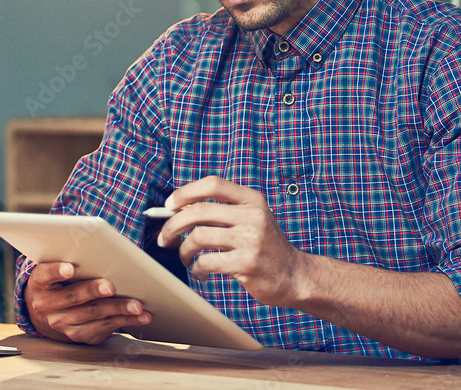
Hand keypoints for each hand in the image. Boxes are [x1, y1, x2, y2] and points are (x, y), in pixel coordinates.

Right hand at [24, 261, 150, 344]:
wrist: (43, 313)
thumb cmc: (55, 281)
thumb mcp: (52, 269)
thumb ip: (67, 259)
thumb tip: (99, 250)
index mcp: (39, 283)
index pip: (45, 275)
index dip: (56, 271)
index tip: (70, 268)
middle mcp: (46, 307)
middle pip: (73, 298)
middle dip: (94, 291)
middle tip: (111, 287)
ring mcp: (62, 324)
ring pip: (92, 315)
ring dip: (117, 310)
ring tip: (136, 305)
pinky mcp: (78, 335)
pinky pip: (103, 328)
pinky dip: (124, 321)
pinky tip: (140, 317)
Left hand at [156, 176, 306, 306]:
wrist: (296, 276)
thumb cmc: (267, 248)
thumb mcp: (252, 220)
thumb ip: (224, 212)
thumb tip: (181, 209)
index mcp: (252, 200)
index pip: (213, 184)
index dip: (186, 192)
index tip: (169, 205)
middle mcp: (253, 215)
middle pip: (199, 211)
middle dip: (173, 224)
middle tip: (164, 238)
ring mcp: (250, 239)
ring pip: (199, 237)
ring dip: (183, 250)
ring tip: (185, 258)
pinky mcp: (246, 263)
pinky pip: (207, 262)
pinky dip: (196, 268)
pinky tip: (200, 272)